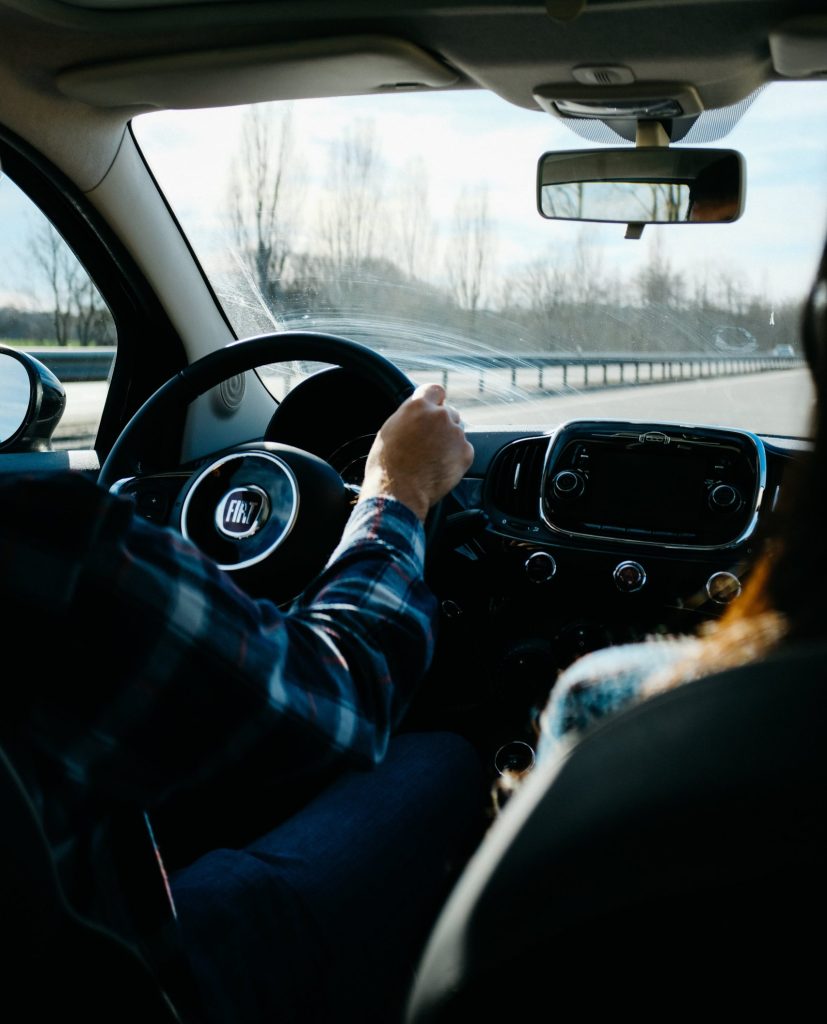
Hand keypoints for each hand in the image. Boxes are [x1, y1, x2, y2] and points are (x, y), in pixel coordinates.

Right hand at [358, 383, 473, 521]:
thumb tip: (417, 411)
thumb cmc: (387, 465)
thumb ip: (408, 414)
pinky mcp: (466, 453)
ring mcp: (455, 434)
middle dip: (441, 424)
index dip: (434, 400)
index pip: (436, 390)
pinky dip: (455, 457)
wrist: (398, 492)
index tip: (433, 408)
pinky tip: (439, 466)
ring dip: (448, 441)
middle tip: (428, 442)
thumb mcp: (389, 429)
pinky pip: (464, 449)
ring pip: (457, 431)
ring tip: (431, 458)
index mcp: (418, 406)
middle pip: (448, 412)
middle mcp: (440, 416)